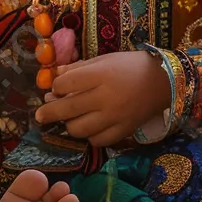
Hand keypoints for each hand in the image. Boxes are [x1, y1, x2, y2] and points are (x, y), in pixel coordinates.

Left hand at [33, 50, 169, 147]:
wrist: (163, 81)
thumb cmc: (130, 65)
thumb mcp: (104, 59)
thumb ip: (78, 68)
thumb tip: (54, 76)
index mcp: (101, 75)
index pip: (66, 84)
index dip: (56, 86)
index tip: (55, 87)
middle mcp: (105, 98)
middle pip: (68, 110)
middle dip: (49, 112)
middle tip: (39, 115)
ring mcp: (114, 118)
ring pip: (79, 130)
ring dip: (68, 125)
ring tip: (67, 118)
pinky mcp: (123, 132)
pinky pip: (97, 141)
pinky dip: (88, 136)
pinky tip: (88, 126)